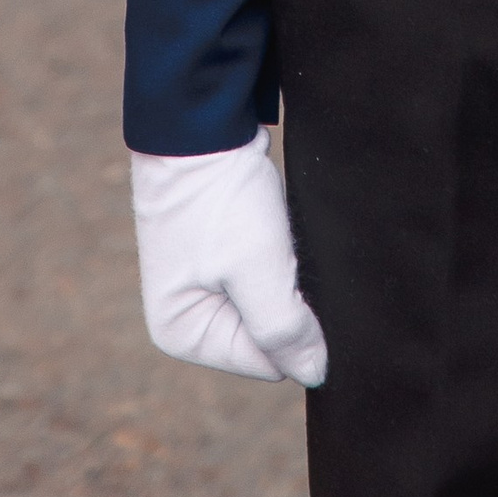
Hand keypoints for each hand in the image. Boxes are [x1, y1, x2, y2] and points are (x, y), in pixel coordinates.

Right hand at [129, 133, 328, 386]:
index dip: (293, 326)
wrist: (201, 122)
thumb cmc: (220, 198)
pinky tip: (275, 223)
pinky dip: (279, 250)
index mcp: (181, 333)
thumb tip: (316, 373)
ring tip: (277, 234)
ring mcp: (204, 281)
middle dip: (288, 298)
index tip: (291, 277)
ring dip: (286, 272)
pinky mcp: (222, 250)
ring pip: (272, 299)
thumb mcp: (256, 270)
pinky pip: (267, 269)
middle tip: (284, 252)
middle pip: (268, 333)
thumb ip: (284, 331)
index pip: (267, 361)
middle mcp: (188, 314)